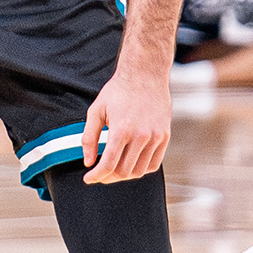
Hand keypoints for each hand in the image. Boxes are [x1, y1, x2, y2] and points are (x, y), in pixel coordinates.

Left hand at [79, 66, 171, 184]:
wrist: (145, 74)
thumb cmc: (118, 91)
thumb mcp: (96, 110)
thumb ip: (89, 137)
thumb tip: (88, 161)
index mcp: (122, 130)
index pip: (108, 165)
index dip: (96, 176)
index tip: (88, 178)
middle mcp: (141, 136)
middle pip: (123, 171)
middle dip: (108, 177)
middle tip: (99, 174)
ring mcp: (155, 137)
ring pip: (139, 171)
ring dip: (124, 175)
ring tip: (113, 170)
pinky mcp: (165, 136)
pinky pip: (154, 164)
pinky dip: (141, 169)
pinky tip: (130, 164)